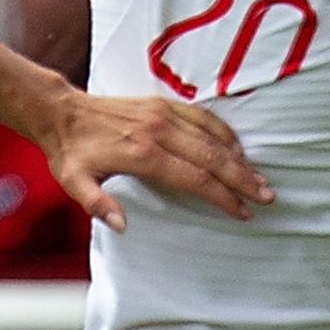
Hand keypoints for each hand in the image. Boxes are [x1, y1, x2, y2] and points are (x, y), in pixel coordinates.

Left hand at [37, 86, 272, 229]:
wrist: (61, 112)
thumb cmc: (70, 152)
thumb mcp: (74, 183)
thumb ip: (97, 204)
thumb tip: (122, 226)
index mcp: (141, 154)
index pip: (194, 178)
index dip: (222, 197)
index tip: (243, 212)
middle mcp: (158, 131)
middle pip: (212, 157)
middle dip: (242, 179)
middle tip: (267, 197)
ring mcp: (163, 114)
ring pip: (212, 136)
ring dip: (239, 158)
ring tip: (260, 178)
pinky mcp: (163, 103)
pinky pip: (202, 117)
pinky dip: (224, 133)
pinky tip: (237, 148)